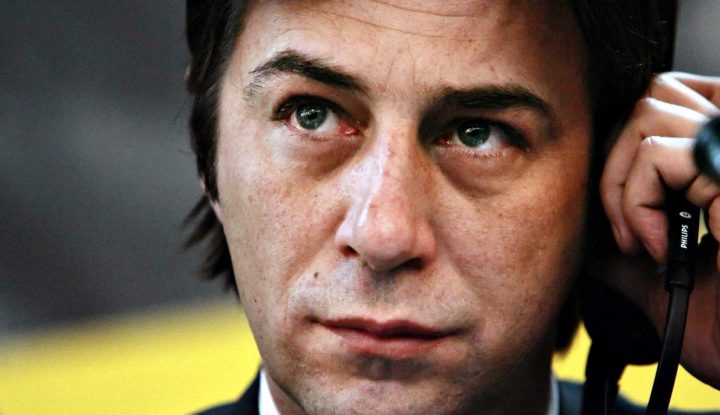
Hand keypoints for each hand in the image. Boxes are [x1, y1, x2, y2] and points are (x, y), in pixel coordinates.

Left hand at [599, 72, 719, 387]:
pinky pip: (659, 155)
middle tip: (628, 235)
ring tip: (644, 245)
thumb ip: (629, 243)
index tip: (629, 213)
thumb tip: (586, 230)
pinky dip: (638, 205)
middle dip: (615, 168)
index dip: (628, 148)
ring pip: (648, 113)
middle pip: (652, 95)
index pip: (666, 100)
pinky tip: (661, 252)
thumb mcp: (664, 278)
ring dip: (622, 190)